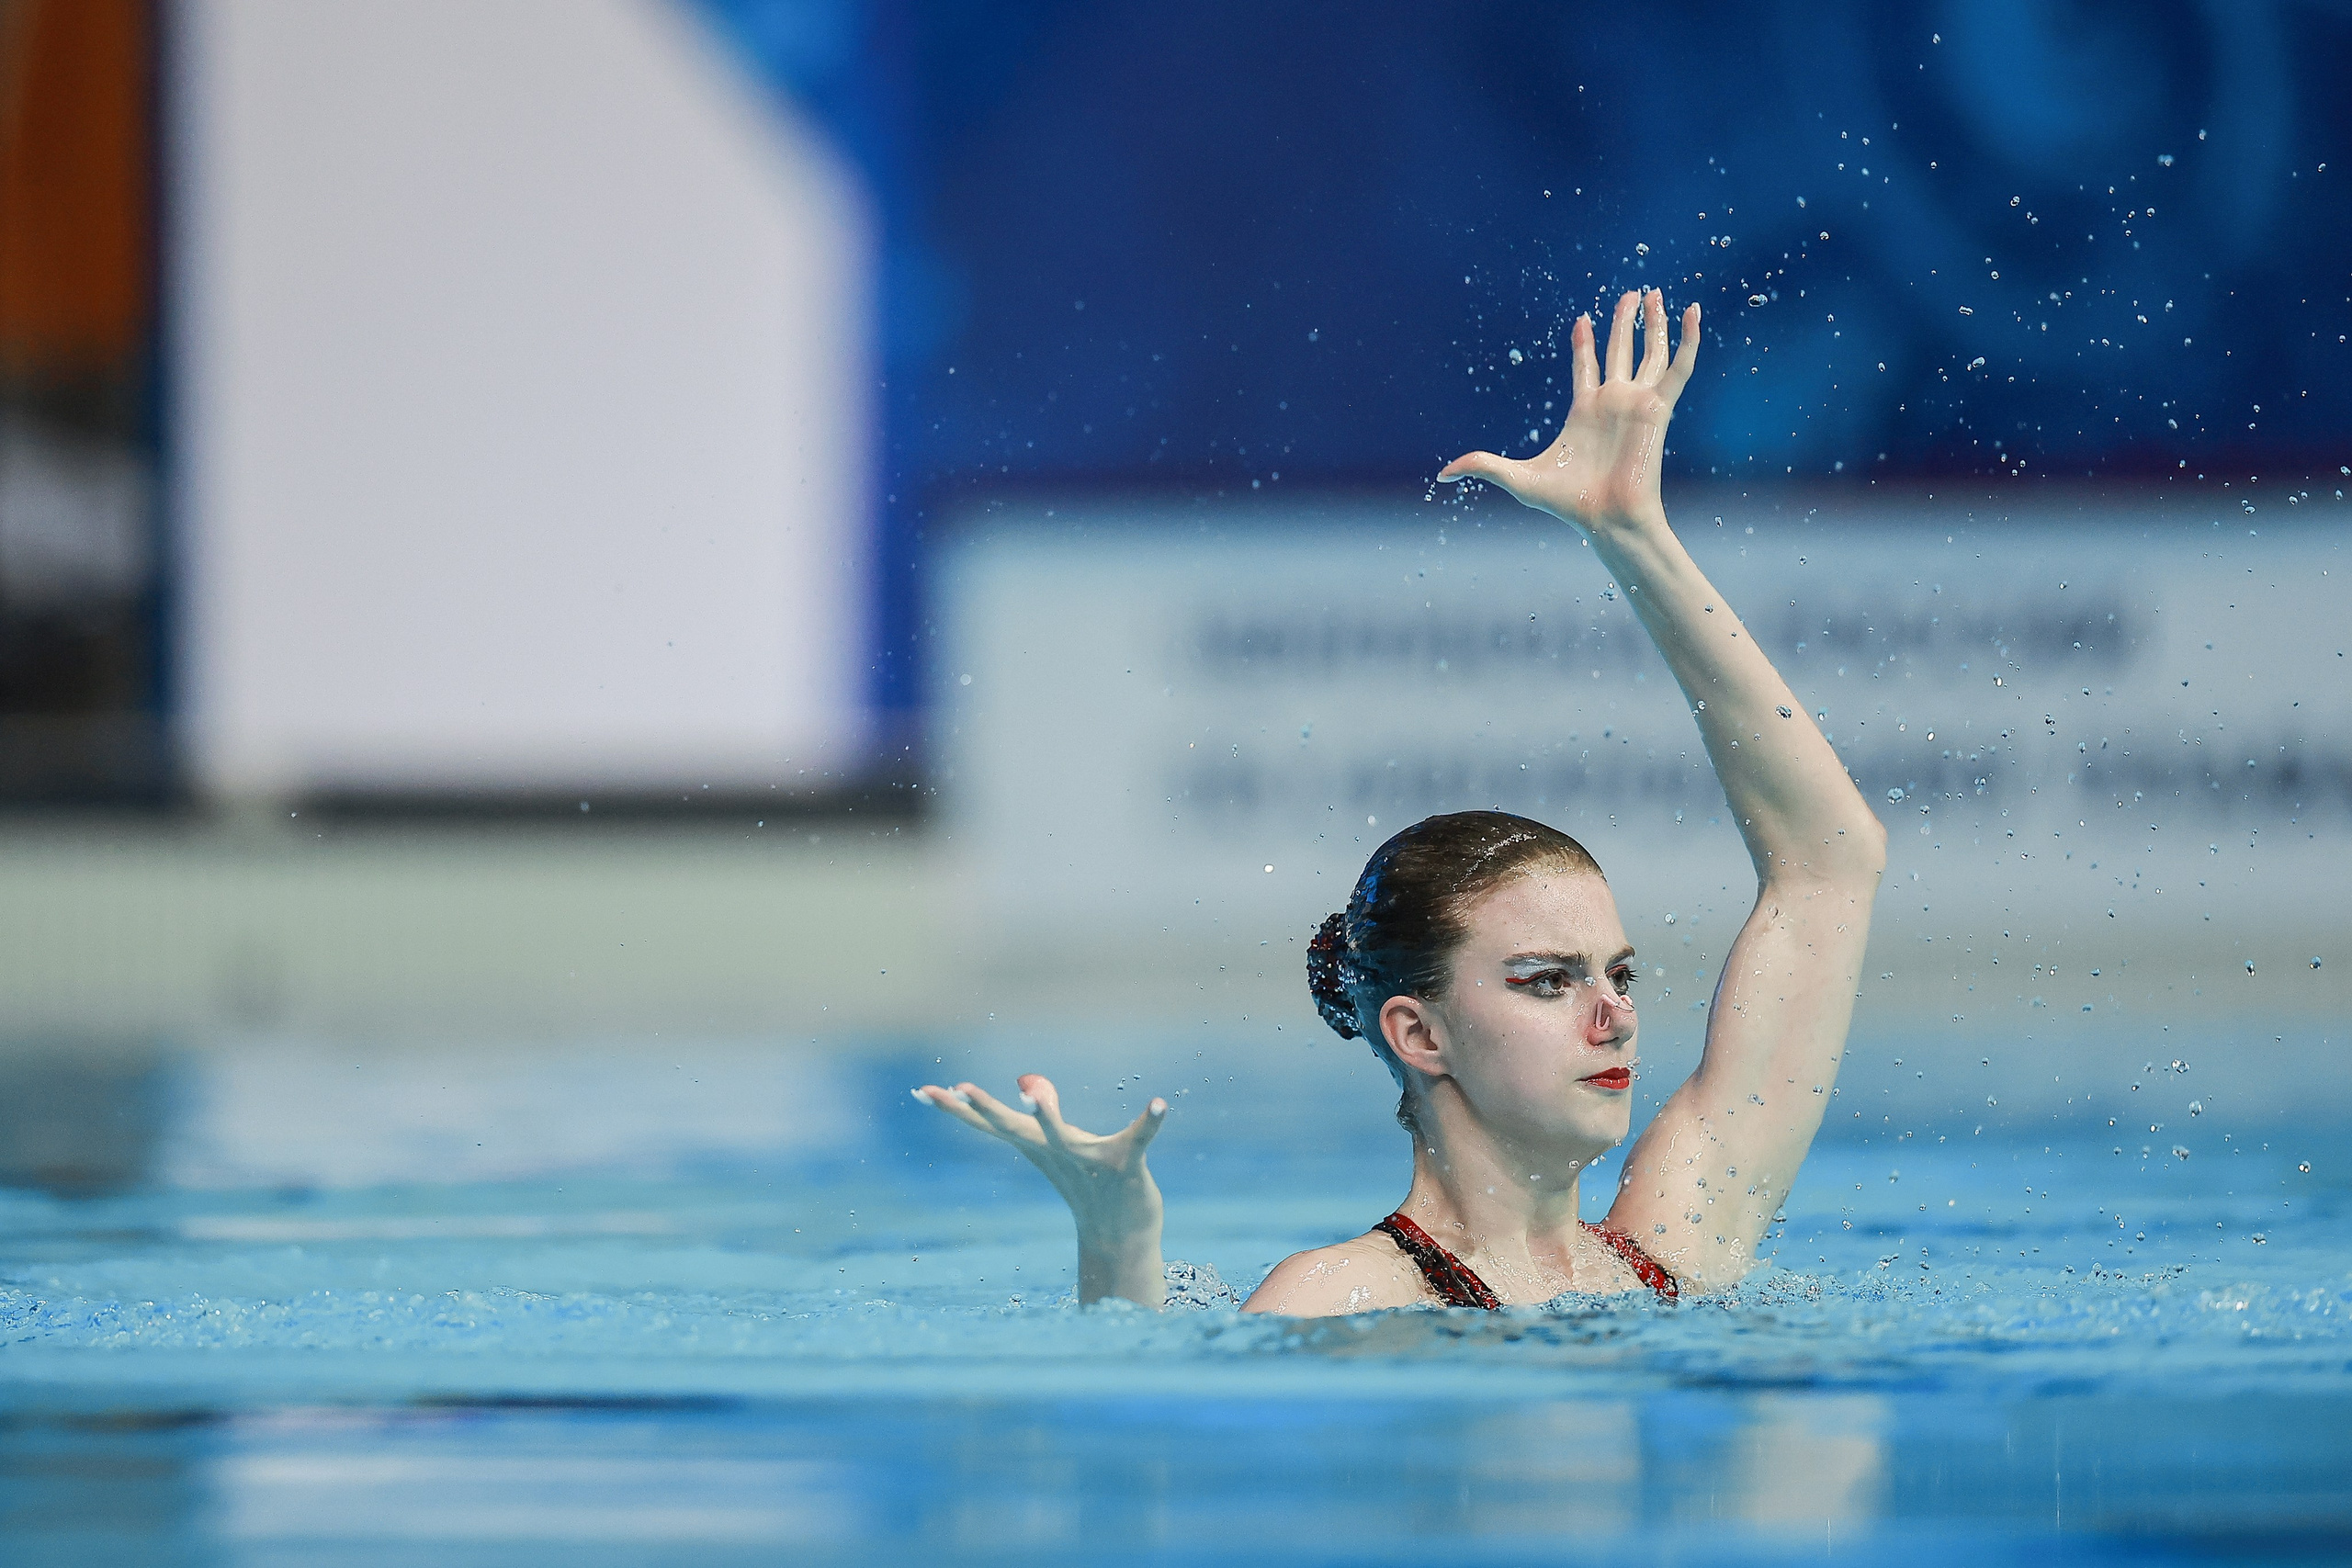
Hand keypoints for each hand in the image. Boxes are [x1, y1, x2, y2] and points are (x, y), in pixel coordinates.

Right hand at [915, 1073, 1167, 1305]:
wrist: (1120, 1237)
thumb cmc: (1090, 1184)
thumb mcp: (1062, 1148)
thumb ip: (1043, 1118)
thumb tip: (1026, 1084)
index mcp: (1038, 1148)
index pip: (990, 1124)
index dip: (957, 1108)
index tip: (923, 1090)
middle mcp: (1057, 1153)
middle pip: (1015, 1128)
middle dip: (987, 1109)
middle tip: (959, 1088)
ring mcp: (1090, 1160)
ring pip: (1063, 1136)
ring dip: (1049, 1117)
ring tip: (1037, 1095)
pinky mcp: (1127, 1164)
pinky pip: (1140, 1139)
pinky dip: (1151, 1122)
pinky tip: (1160, 1105)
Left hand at [1438, 289, 1698, 529]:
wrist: (1607, 518)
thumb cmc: (1568, 503)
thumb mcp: (1517, 478)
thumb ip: (1482, 465)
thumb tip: (1442, 473)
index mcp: (1584, 411)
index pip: (1586, 366)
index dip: (1585, 342)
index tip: (1583, 319)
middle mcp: (1613, 402)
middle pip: (1620, 351)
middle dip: (1623, 322)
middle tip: (1630, 294)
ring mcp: (1637, 403)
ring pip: (1650, 353)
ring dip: (1653, 323)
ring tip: (1654, 294)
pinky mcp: (1659, 408)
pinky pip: (1679, 368)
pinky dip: (1689, 340)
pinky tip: (1694, 313)